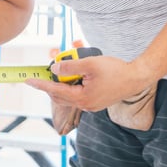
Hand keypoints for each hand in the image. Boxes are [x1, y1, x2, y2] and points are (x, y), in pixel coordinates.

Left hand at [25, 55, 151, 111]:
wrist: (137, 78)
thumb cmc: (116, 70)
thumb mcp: (90, 64)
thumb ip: (70, 66)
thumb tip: (54, 68)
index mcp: (82, 98)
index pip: (56, 90)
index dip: (41, 84)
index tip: (29, 80)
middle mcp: (85, 104)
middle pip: (60, 93)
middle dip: (53, 79)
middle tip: (49, 66)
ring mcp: (91, 104)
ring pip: (69, 92)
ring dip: (65, 78)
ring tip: (66, 62)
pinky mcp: (96, 100)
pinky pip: (79, 91)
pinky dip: (75, 80)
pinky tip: (79, 68)